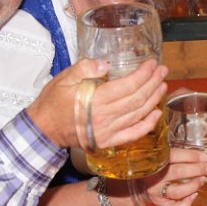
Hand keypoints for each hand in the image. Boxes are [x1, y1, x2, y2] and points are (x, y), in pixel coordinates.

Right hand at [27, 58, 167, 148]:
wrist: (44, 129)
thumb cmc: (53, 102)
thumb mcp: (64, 78)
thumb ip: (84, 68)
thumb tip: (105, 64)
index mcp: (96, 100)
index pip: (128, 86)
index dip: (144, 74)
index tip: (152, 64)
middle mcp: (105, 117)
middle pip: (138, 99)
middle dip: (153, 83)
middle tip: (163, 71)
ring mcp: (108, 131)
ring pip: (138, 115)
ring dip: (154, 100)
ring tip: (162, 86)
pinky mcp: (108, 141)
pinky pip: (133, 134)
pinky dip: (147, 125)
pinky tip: (157, 114)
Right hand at [131, 147, 206, 205]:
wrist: (137, 184)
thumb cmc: (155, 167)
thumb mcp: (160, 156)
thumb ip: (176, 155)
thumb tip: (201, 155)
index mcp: (154, 161)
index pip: (175, 156)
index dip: (192, 156)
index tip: (205, 156)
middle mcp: (154, 177)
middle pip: (178, 172)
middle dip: (197, 169)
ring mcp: (156, 192)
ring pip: (177, 191)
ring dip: (193, 185)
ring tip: (202, 180)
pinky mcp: (159, 203)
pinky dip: (186, 203)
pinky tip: (194, 195)